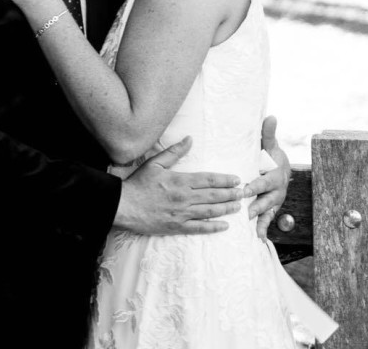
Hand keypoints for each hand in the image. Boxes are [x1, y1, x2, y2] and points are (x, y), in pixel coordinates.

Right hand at [114, 137, 243, 234]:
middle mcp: (185, 197)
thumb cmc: (138, 183)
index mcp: (180, 180)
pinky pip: (199, 228)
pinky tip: (224, 226)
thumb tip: (190, 139)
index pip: (209, 179)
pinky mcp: (177, 227)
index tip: (236, 179)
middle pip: (213, 195)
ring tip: (238, 207)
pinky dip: (213, 227)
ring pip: (210, 211)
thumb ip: (174, 152)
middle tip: (243, 193)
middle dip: (230, 194)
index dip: (225, 180)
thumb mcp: (155, 163)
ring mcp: (182, 213)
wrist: (124, 205)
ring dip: (226, 208)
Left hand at [243, 115, 290, 241]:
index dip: (255, 185)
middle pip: (265, 199)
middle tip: (242, 211)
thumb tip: (270, 116)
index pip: (264, 181)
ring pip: (266, 212)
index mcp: (274, 174)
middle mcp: (276, 190)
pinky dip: (263, 230)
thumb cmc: (271, 155)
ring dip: (258, 220)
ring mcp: (274, 201)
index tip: (244, 189)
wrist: (282, 167)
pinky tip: (258, 240)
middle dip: (254, 205)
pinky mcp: (270, 209)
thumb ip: (268, 133)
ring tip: (248, 228)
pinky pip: (267, 221)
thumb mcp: (270, 144)